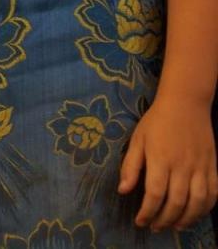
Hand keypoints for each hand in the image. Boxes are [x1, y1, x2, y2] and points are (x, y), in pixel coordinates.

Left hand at [119, 94, 217, 230]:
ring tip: (175, 227)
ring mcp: (200, 167)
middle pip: (176, 202)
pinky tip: (195, 215)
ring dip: (186, 219)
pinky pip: (213, 194)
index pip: (155, 194)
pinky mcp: (212, 167)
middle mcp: (182, 166)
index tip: (140, 221)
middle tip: (155, 227)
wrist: (186, 104)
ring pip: (197, 202)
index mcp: (160, 159)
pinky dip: (205, 209)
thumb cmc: (156, 122)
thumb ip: (130, 166)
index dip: (147, 212)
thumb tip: (123, 191)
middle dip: (164, 219)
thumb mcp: (137, 140)